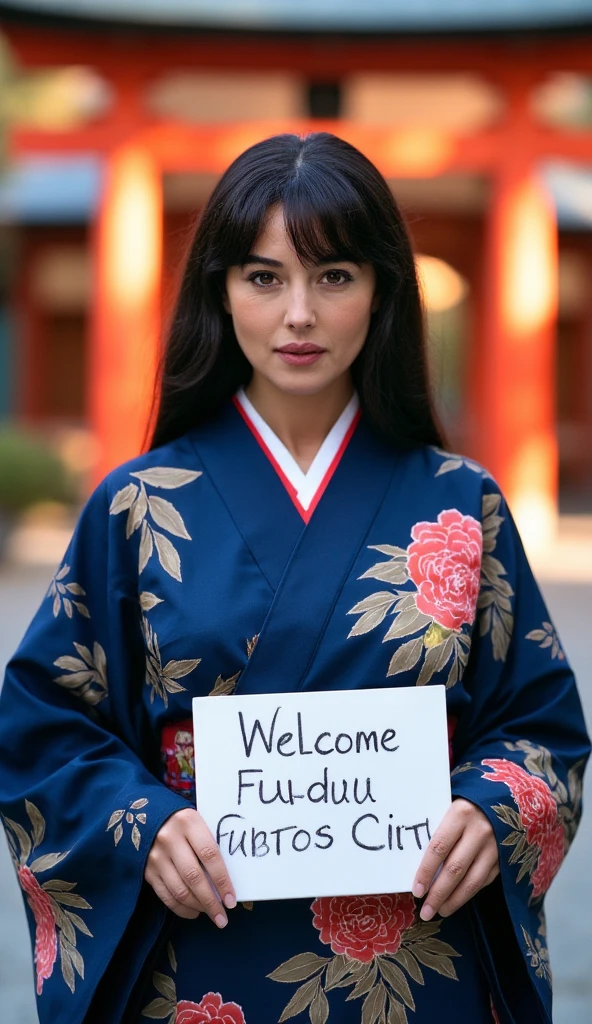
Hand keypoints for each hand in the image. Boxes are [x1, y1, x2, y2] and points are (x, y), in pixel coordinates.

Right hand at [145, 807, 235, 926]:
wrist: (145, 814)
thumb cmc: (182, 820)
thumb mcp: (197, 821)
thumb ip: (210, 841)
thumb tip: (231, 876)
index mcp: (188, 822)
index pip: (210, 855)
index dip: (222, 880)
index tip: (231, 900)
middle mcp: (170, 839)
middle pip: (194, 877)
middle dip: (210, 901)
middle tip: (223, 917)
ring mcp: (156, 856)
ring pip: (179, 890)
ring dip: (197, 906)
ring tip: (210, 914)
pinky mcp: (147, 870)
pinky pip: (165, 895)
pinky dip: (180, 908)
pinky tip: (193, 911)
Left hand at [412, 798, 498, 920]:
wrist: (508, 795)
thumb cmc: (469, 799)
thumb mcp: (451, 803)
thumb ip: (436, 823)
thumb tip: (412, 853)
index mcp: (460, 813)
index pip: (438, 848)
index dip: (426, 871)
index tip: (416, 890)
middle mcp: (480, 831)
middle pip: (455, 869)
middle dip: (438, 894)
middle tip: (425, 911)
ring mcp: (495, 846)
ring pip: (472, 881)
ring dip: (455, 900)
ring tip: (440, 911)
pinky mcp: (506, 857)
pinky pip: (485, 880)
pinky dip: (470, 892)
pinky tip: (458, 900)